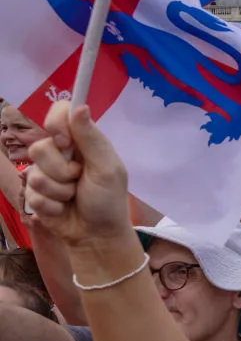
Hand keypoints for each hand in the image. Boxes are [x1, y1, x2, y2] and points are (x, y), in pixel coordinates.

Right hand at [24, 103, 132, 248]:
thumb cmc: (108, 200)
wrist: (96, 235)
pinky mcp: (35, 194)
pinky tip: (63, 208)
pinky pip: (32, 193)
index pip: (59, 113)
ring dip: (58, 190)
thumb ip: (91, 138)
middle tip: (78, 178)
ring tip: (73, 196)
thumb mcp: (107, 168)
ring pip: (35, 172)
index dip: (56, 124)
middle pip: (40, 146)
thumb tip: (80, 106)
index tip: (65, 142)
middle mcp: (62, 153)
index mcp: (82, 141)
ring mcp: (46, 173)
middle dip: (61, 169)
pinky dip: (51, 204)